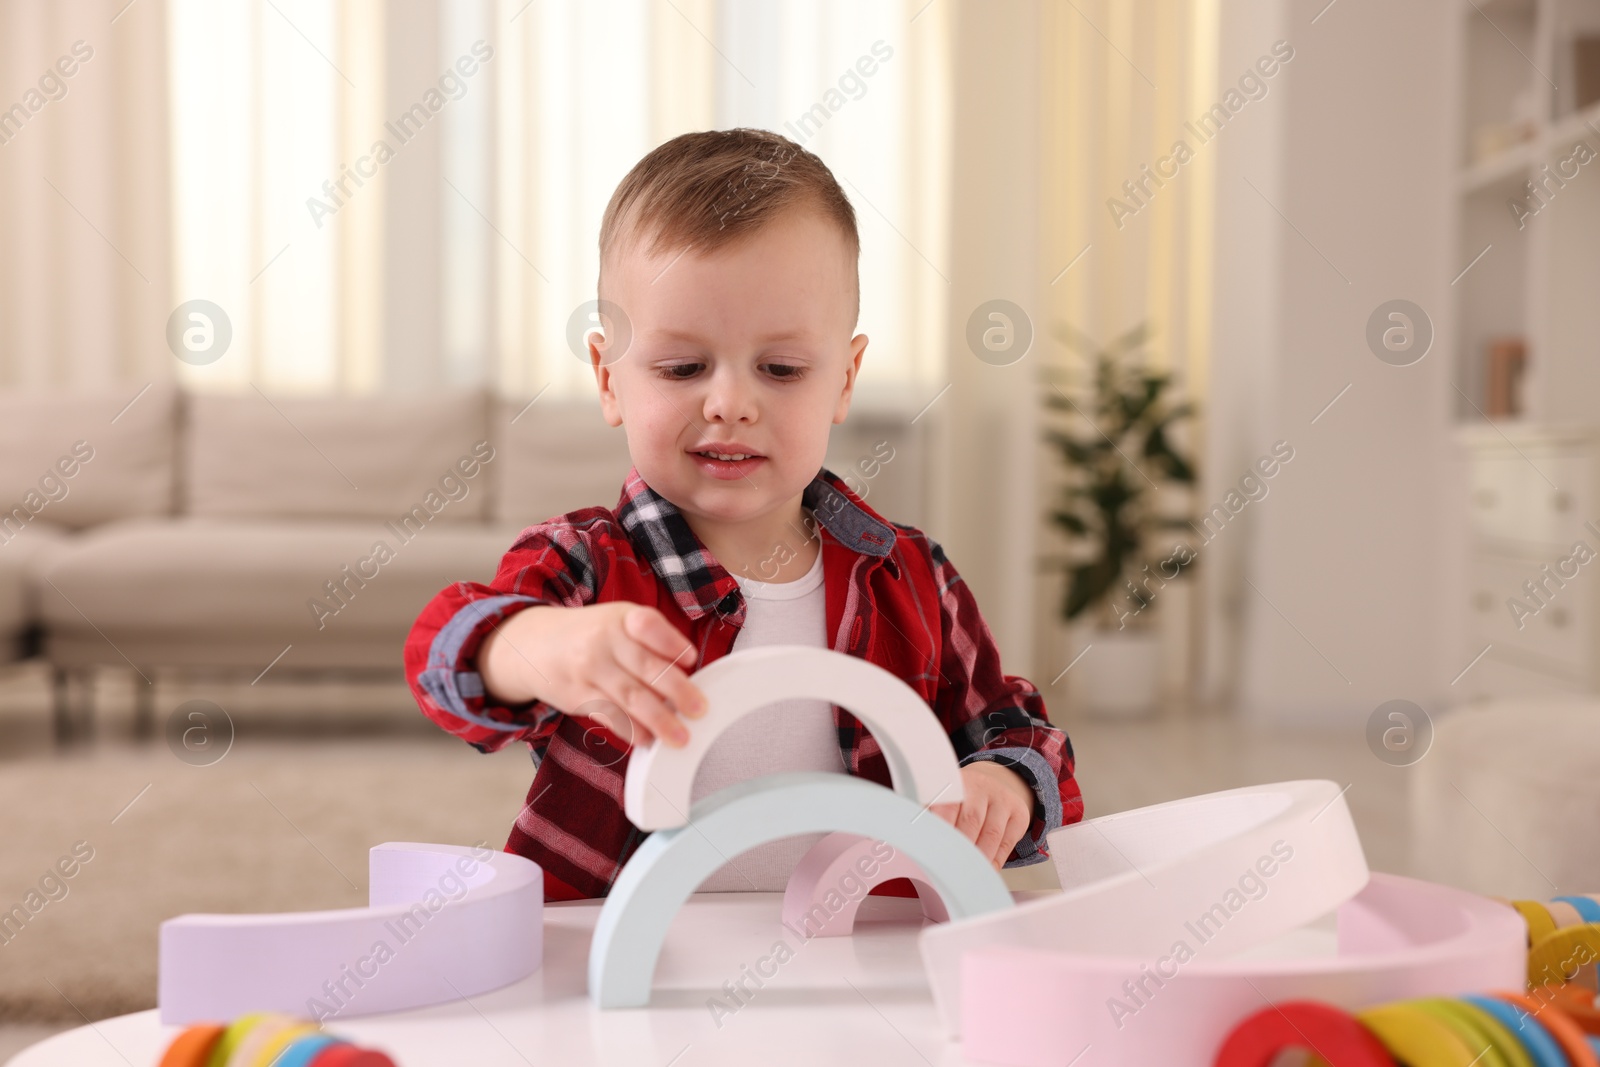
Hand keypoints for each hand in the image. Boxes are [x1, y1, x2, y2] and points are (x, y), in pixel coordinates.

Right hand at [477, 602, 707, 748]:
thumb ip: (652, 641)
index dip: (672, 644)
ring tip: (680, 736)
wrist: (533, 644)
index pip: (650, 626)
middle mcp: (605, 641)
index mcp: (622, 618)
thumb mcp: (619, 621)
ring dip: (659, 720)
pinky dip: (631, 731)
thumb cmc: (593, 635)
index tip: (691, 661)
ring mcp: (589, 669)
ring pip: (630, 697)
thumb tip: (689, 675)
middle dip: (678, 691)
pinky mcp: (578, 696)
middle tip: (699, 709)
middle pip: (646, 667)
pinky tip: (648, 740)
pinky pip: (609, 716)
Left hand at [929, 762, 1035, 868]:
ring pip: (991, 833)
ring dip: (979, 858)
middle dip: (960, 848)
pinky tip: (985, 870)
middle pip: (971, 820)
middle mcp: (980, 785)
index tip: (933, 851)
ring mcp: (1002, 797)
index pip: (946, 805)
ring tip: (968, 876)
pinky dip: (996, 860)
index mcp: (954, 781)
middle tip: (950, 869)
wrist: (992, 785)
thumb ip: (929, 816)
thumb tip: (916, 840)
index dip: (941, 829)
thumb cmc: (960, 801)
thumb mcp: (943, 800)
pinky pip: (1007, 841)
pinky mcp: (1019, 812)